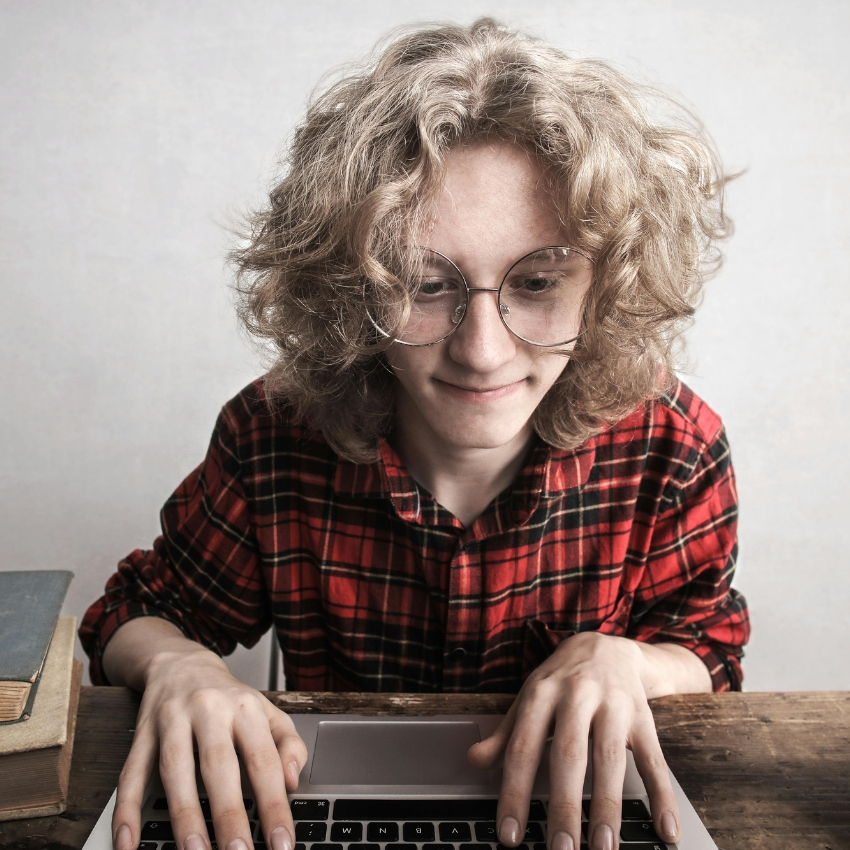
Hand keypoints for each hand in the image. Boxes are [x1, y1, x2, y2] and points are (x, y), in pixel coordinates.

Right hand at [111, 646, 307, 849]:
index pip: (263, 760)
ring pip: (175, 771)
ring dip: (183, 817)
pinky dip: (126, 810)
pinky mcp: (141, 732)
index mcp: (245, 707)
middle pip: (218, 766)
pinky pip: (131, 773)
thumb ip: (288, 744)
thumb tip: (292, 782)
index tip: (282, 845)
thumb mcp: (267, 711)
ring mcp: (171, 720)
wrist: (181, 663)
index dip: (274, 805)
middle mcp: (209, 710)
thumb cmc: (230, 698)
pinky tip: (128, 844)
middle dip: (228, 815)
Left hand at [468, 632, 682, 849]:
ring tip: (603, 848)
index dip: (515, 792)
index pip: (523, 747)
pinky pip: (655, 760)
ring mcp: (614, 705)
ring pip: (610, 759)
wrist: (606, 646)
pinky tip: (665, 830)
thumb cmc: (560, 682)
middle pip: (569, 754)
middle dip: (564, 805)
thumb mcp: (528, 699)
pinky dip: (662, 797)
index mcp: (541, 693)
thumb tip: (474, 761)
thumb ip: (505, 734)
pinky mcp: (644, 717)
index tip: (510, 835)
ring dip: (607, 807)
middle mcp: (577, 696)